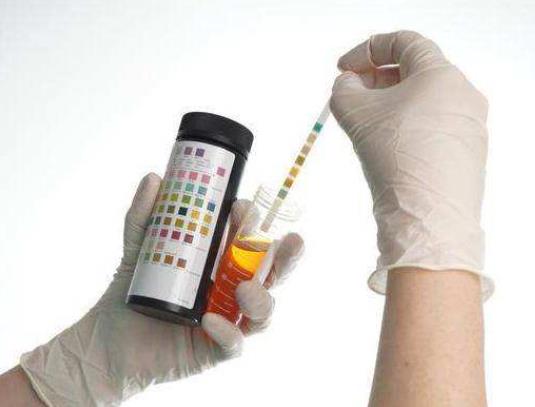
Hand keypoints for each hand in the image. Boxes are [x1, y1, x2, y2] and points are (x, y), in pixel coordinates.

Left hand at [20, 173, 303, 405]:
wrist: (107, 341)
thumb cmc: (131, 291)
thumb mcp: (139, 249)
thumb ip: (145, 215)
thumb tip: (154, 177)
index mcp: (220, 262)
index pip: (250, 242)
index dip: (254, 225)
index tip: (242, 208)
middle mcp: (230, 289)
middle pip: (270, 274)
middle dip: (287, 257)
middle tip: (294, 241)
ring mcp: (226, 319)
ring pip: (264, 311)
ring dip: (262, 298)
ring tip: (244, 289)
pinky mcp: (214, 348)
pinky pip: (234, 344)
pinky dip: (229, 333)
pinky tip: (210, 321)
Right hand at [330, 31, 491, 298]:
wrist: (428, 218)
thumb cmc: (395, 155)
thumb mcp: (355, 113)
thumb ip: (344, 89)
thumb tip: (349, 85)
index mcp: (442, 75)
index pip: (404, 43)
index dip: (367, 50)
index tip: (343, 69)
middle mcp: (463, 96)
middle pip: (415, 72)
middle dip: (376, 79)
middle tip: (349, 95)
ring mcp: (468, 127)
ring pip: (423, 103)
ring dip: (389, 105)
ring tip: (364, 124)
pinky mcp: (466, 154)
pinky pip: (432, 129)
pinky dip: (406, 127)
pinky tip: (387, 148)